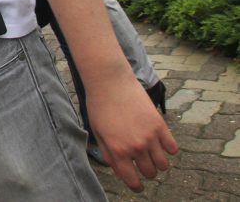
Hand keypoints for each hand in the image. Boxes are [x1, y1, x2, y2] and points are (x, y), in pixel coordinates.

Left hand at [87, 74, 177, 191]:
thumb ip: (108, 153)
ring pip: (163, 164)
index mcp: (118, 150)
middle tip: (142, 165)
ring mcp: (150, 136)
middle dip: (146, 172)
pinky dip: (168, 149)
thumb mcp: (97, 132)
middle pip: (150, 173)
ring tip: (152, 155)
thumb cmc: (99, 106)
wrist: (110, 82)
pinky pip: (172, 148)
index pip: (132, 180)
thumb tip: (119, 168)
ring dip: (158, 163)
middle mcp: (136, 147)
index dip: (136, 186)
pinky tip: (160, 143)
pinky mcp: (160, 125)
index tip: (138, 186)